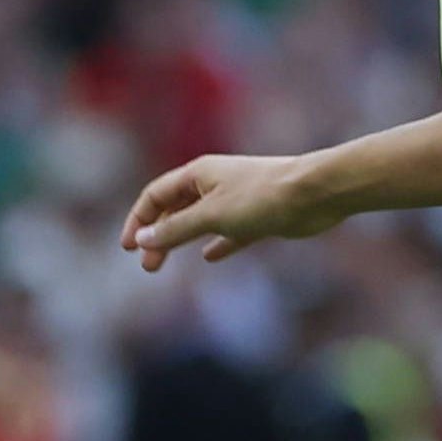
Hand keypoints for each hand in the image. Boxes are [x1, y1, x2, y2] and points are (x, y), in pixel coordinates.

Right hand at [122, 152, 342, 271]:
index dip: (138, 219)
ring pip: (199, 222)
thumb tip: (142, 238)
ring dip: (179, 240)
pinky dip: (217, 244)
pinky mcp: (259, 217)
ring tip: (162, 262)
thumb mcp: (211, 215)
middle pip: (175, 209)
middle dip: (156, 235)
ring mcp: (237, 200)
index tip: (127, 247)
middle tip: (147, 266)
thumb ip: (176, 228)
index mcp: (198, 174)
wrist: (314, 193)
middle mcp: (215, 184)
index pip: (156, 194)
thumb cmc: (262, 197)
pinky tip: (210, 256)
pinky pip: (229, 232)